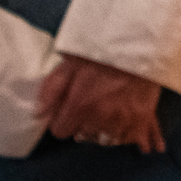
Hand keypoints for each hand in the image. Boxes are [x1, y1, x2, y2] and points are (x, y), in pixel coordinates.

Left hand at [38, 55, 165, 153]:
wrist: (140, 41)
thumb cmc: (104, 50)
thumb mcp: (70, 62)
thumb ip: (51, 89)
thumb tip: (38, 114)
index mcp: (80, 105)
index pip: (61, 131)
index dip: (63, 119)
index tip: (69, 109)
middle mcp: (100, 118)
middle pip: (83, 135)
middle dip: (84, 122)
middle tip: (92, 102)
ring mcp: (123, 121)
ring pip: (106, 139)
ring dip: (105, 128)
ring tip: (109, 109)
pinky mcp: (142, 119)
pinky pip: (130, 139)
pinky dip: (127, 133)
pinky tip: (125, 120)